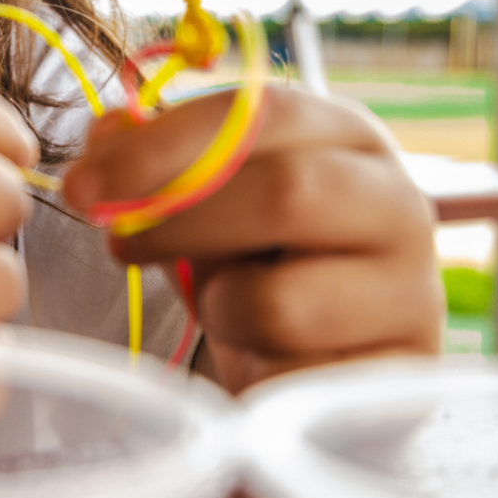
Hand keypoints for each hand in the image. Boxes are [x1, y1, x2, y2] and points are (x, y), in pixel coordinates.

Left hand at [61, 89, 441, 391]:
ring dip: (222, 312)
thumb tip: (105, 135)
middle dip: (178, 220)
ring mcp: (414, 292)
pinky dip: (255, 375)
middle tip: (115, 244)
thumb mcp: (211, 207)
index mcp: (349, 137)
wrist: (336, 366)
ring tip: (229, 312)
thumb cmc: (267, 266)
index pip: (259, 114)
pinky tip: (264, 362)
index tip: (83, 184)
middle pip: (284, 193)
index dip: (163, 145)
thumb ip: (159, 166)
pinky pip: (294, 382)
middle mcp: (399, 202)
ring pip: (279, 303)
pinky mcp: (404, 375)